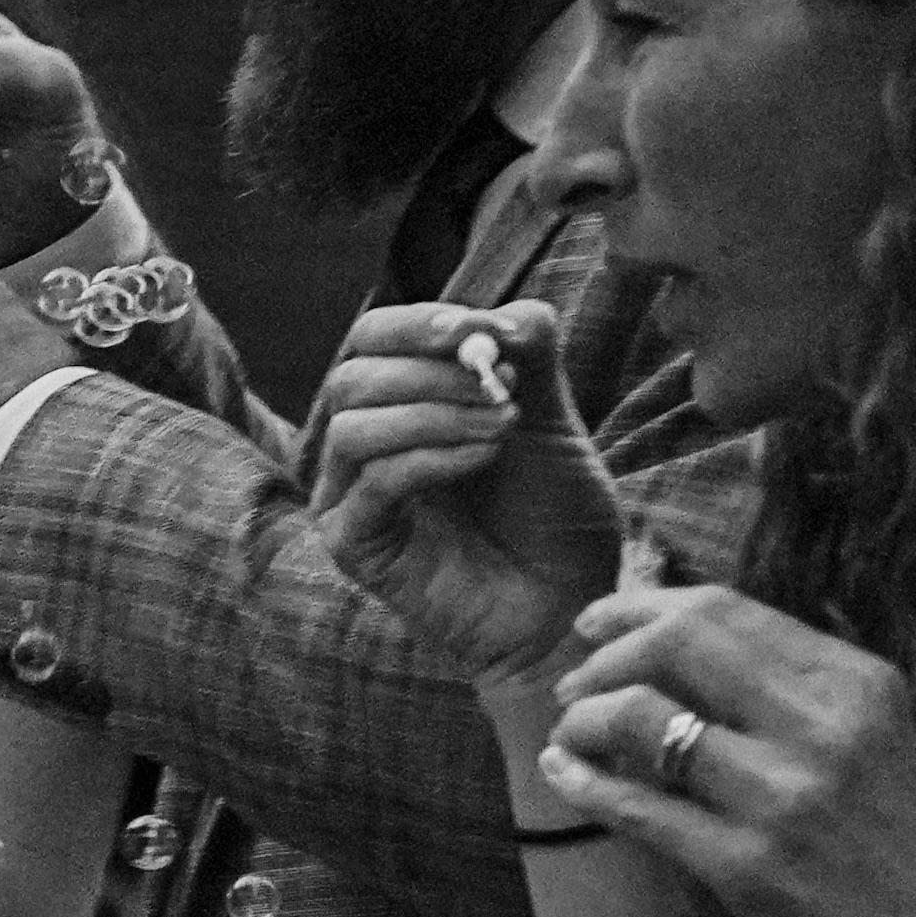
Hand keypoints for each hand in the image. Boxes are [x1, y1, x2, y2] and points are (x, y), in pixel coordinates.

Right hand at [309, 299, 611, 688]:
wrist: (565, 604)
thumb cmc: (553, 517)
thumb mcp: (550, 421)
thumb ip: (528, 359)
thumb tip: (497, 312)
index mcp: (401, 407)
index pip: (372, 341)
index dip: (415, 324)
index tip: (473, 329)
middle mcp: (363, 450)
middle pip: (352, 377)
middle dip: (431, 371)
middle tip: (503, 386)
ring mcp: (350, 499)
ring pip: (354, 428)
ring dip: (434, 414)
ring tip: (501, 428)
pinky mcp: (354, 546)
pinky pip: (373, 484)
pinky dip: (431, 459)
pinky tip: (483, 459)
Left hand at [540, 583, 915, 916]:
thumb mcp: (889, 741)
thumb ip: (805, 693)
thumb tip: (693, 651)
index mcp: (862, 684)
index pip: (728, 612)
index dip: (643, 608)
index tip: (600, 622)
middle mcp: (823, 726)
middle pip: (678, 644)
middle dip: (607, 655)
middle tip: (577, 680)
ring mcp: (781, 796)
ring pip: (642, 718)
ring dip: (585, 719)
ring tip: (572, 733)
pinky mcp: (744, 867)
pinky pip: (636, 808)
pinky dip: (584, 784)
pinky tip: (564, 774)